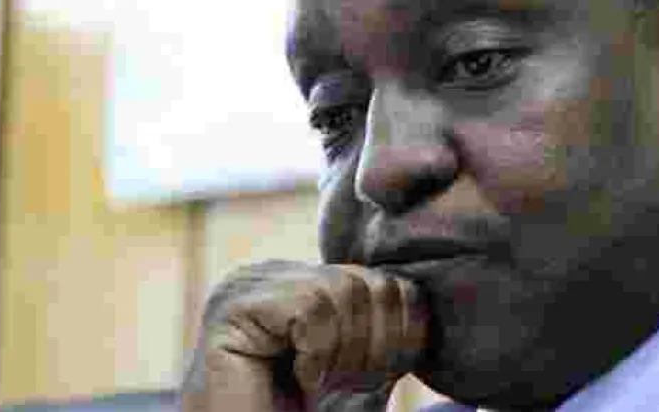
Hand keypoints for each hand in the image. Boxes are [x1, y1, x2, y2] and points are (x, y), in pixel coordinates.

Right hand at [180, 260, 427, 411]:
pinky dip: (317, 353)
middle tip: (345, 384)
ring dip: (344, 351)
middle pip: (367, 282)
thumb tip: (424, 294)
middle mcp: (277, 272)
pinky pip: (309, 307)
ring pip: (341, 290)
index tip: (381, 376)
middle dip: (373, 345)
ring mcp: (250, 285)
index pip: (386, 279)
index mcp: (308, 280)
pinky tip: (299, 380)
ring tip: (320, 383)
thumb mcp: (362, 369)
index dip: (400, 332)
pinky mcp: (233, 307)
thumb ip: (387, 327)